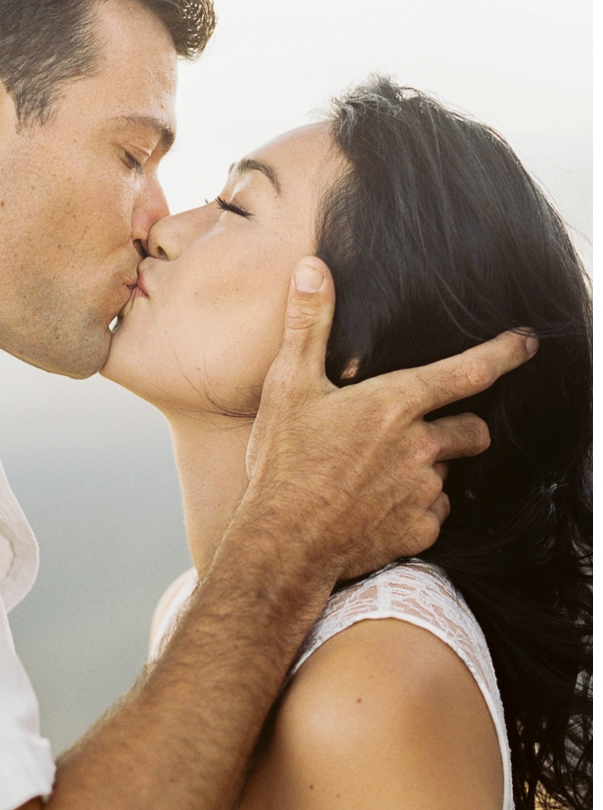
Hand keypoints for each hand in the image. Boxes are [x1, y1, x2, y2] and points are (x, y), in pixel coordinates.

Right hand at [233, 257, 535, 585]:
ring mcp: (423, 490)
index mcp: (394, 404)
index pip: (468, 372)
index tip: (526, 342)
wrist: (283, 540)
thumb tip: (312, 269)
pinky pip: (433, 512)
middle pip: (473, 429)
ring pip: (448, 473)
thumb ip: (308, 325)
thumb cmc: (284, 461)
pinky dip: (413, 507)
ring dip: (428, 469)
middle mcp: (421, 446)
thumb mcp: (288, 385)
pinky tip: (375, 506)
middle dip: (463, 427)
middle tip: (420, 432)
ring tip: (378, 473)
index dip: (503, 353)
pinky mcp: (420, 529)